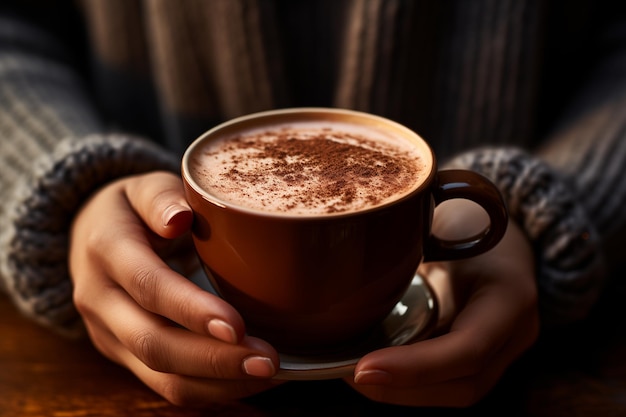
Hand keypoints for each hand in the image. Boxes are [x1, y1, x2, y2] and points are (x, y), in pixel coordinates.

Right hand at [69, 171, 281, 405]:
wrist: (89, 236)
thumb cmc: (131, 209)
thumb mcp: (142, 187)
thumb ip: (160, 198)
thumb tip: (180, 218)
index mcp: (106, 249)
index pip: (148, 287)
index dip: (191, 310)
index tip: (238, 326)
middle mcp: (100, 299)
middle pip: (153, 343)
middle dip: (213, 359)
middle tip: (268, 360)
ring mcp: (109, 333)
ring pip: (159, 375)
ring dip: (217, 382)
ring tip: (268, 374)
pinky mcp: (123, 354)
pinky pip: (163, 384)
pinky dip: (209, 388)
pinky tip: (249, 379)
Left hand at [346, 200, 539, 406]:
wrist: (500, 229)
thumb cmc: (470, 217)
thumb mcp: (445, 219)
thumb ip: (411, 234)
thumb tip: (351, 243)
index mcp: (510, 295)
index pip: (469, 349)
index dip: (416, 367)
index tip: (362, 369)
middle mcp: (515, 331)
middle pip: (463, 384)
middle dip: (402, 389)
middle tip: (349, 374)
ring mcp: (504, 349)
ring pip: (455, 391)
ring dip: (402, 391)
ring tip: (354, 375)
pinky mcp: (486, 356)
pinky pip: (450, 381)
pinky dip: (409, 382)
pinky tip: (375, 369)